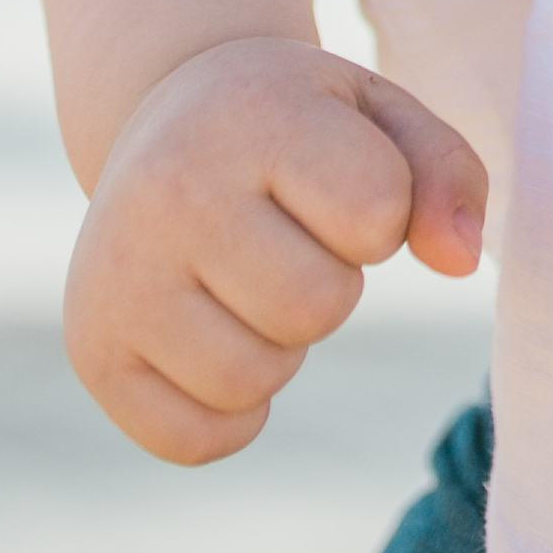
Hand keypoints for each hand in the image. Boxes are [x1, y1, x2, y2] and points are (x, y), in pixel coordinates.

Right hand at [63, 37, 486, 462]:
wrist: (168, 113)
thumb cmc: (298, 123)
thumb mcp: (380, 113)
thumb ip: (447, 173)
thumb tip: (460, 261)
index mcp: (252, 116)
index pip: (376, 215)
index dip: (382, 213)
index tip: (339, 179)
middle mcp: (170, 191)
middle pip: (318, 307)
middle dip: (332, 283)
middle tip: (291, 236)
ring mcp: (117, 274)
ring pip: (256, 381)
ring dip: (281, 345)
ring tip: (252, 278)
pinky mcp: (92, 348)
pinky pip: (196, 440)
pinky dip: (232, 412)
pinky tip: (218, 336)